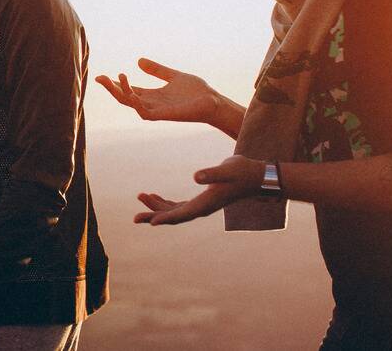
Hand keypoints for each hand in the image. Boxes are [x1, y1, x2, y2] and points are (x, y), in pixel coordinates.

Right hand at [96, 57, 220, 123]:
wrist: (212, 102)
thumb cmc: (196, 92)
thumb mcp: (173, 76)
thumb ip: (157, 70)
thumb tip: (139, 60)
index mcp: (152, 95)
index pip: (129, 90)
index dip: (115, 84)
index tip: (101, 76)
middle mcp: (151, 104)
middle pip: (125, 98)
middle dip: (112, 89)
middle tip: (100, 78)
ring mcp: (156, 110)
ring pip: (131, 104)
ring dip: (121, 93)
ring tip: (116, 78)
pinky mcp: (164, 115)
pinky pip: (144, 112)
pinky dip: (136, 103)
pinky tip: (131, 93)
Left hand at [134, 156, 264, 224]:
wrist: (256, 176)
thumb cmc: (243, 172)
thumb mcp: (227, 170)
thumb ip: (211, 174)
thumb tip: (195, 177)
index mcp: (206, 204)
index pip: (181, 214)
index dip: (165, 218)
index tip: (149, 222)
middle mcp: (202, 208)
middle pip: (174, 216)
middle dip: (154, 216)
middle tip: (135, 218)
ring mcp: (202, 205)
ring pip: (174, 211)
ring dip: (157, 206)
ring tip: (141, 197)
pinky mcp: (202, 199)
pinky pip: (179, 205)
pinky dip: (166, 202)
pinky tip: (155, 196)